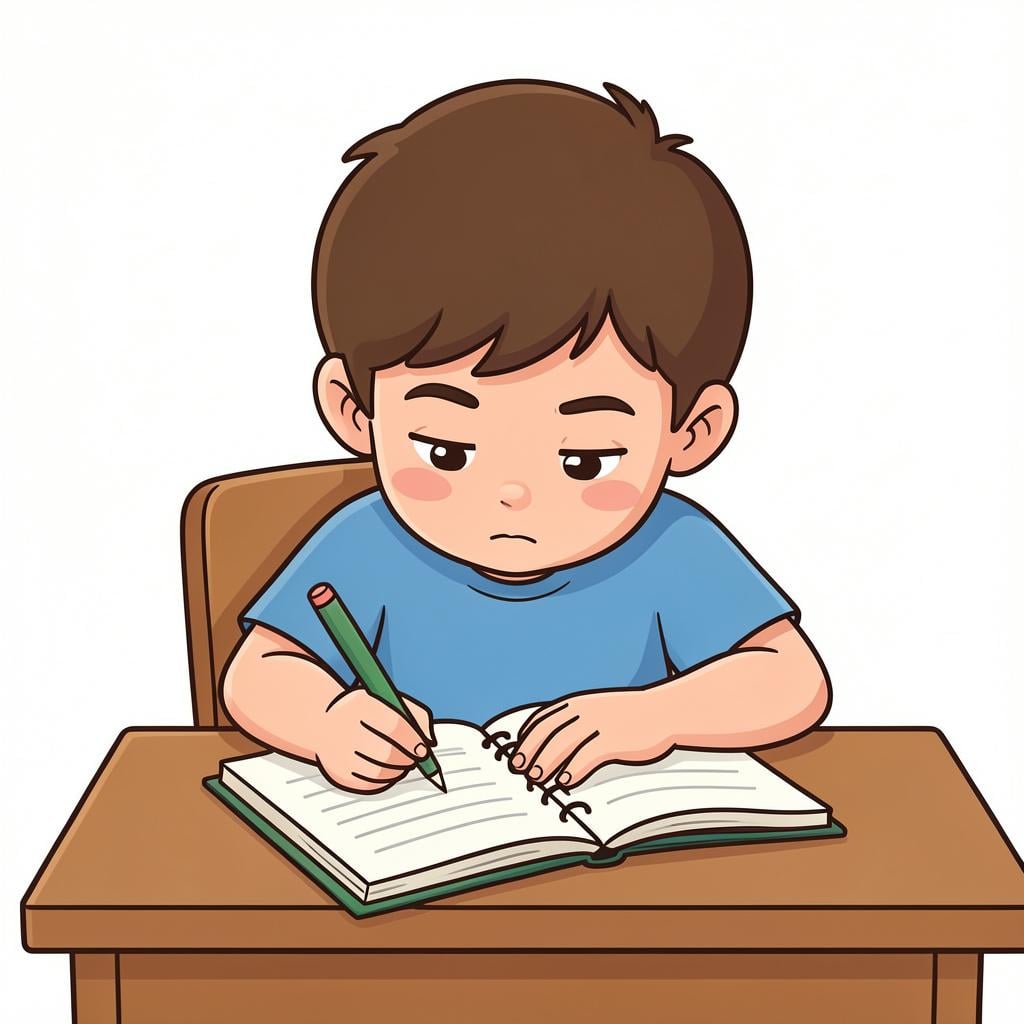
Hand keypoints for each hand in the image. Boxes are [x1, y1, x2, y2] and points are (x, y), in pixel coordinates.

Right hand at [314, 688, 435, 792]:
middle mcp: (345, 731)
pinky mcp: (339, 775)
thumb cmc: (362, 711)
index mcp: (358, 707)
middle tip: (416, 757)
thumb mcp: (386, 700)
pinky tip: (386, 768)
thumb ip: (414, 714)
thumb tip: (430, 741)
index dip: (412, 741)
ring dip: (398, 769)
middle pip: (388, 753)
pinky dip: (385, 779)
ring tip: (401, 760)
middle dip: (408, 758)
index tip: (423, 749)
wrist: (322, 724)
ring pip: (382, 771)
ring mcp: (340, 756)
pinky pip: (371, 784)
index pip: (393, 727)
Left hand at [508, 688, 674, 788]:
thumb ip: (574, 722)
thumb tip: (548, 748)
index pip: (542, 720)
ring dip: (547, 762)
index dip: (525, 739)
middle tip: (519, 771)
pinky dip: (574, 769)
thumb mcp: (598, 709)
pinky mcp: (615, 740)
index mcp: (577, 703)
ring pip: (564, 744)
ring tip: (535, 779)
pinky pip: (588, 756)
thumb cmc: (628, 716)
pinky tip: (565, 782)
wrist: (663, 711)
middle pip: (548, 733)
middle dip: (530, 752)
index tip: (515, 755)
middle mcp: (585, 711)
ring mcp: (600, 724)